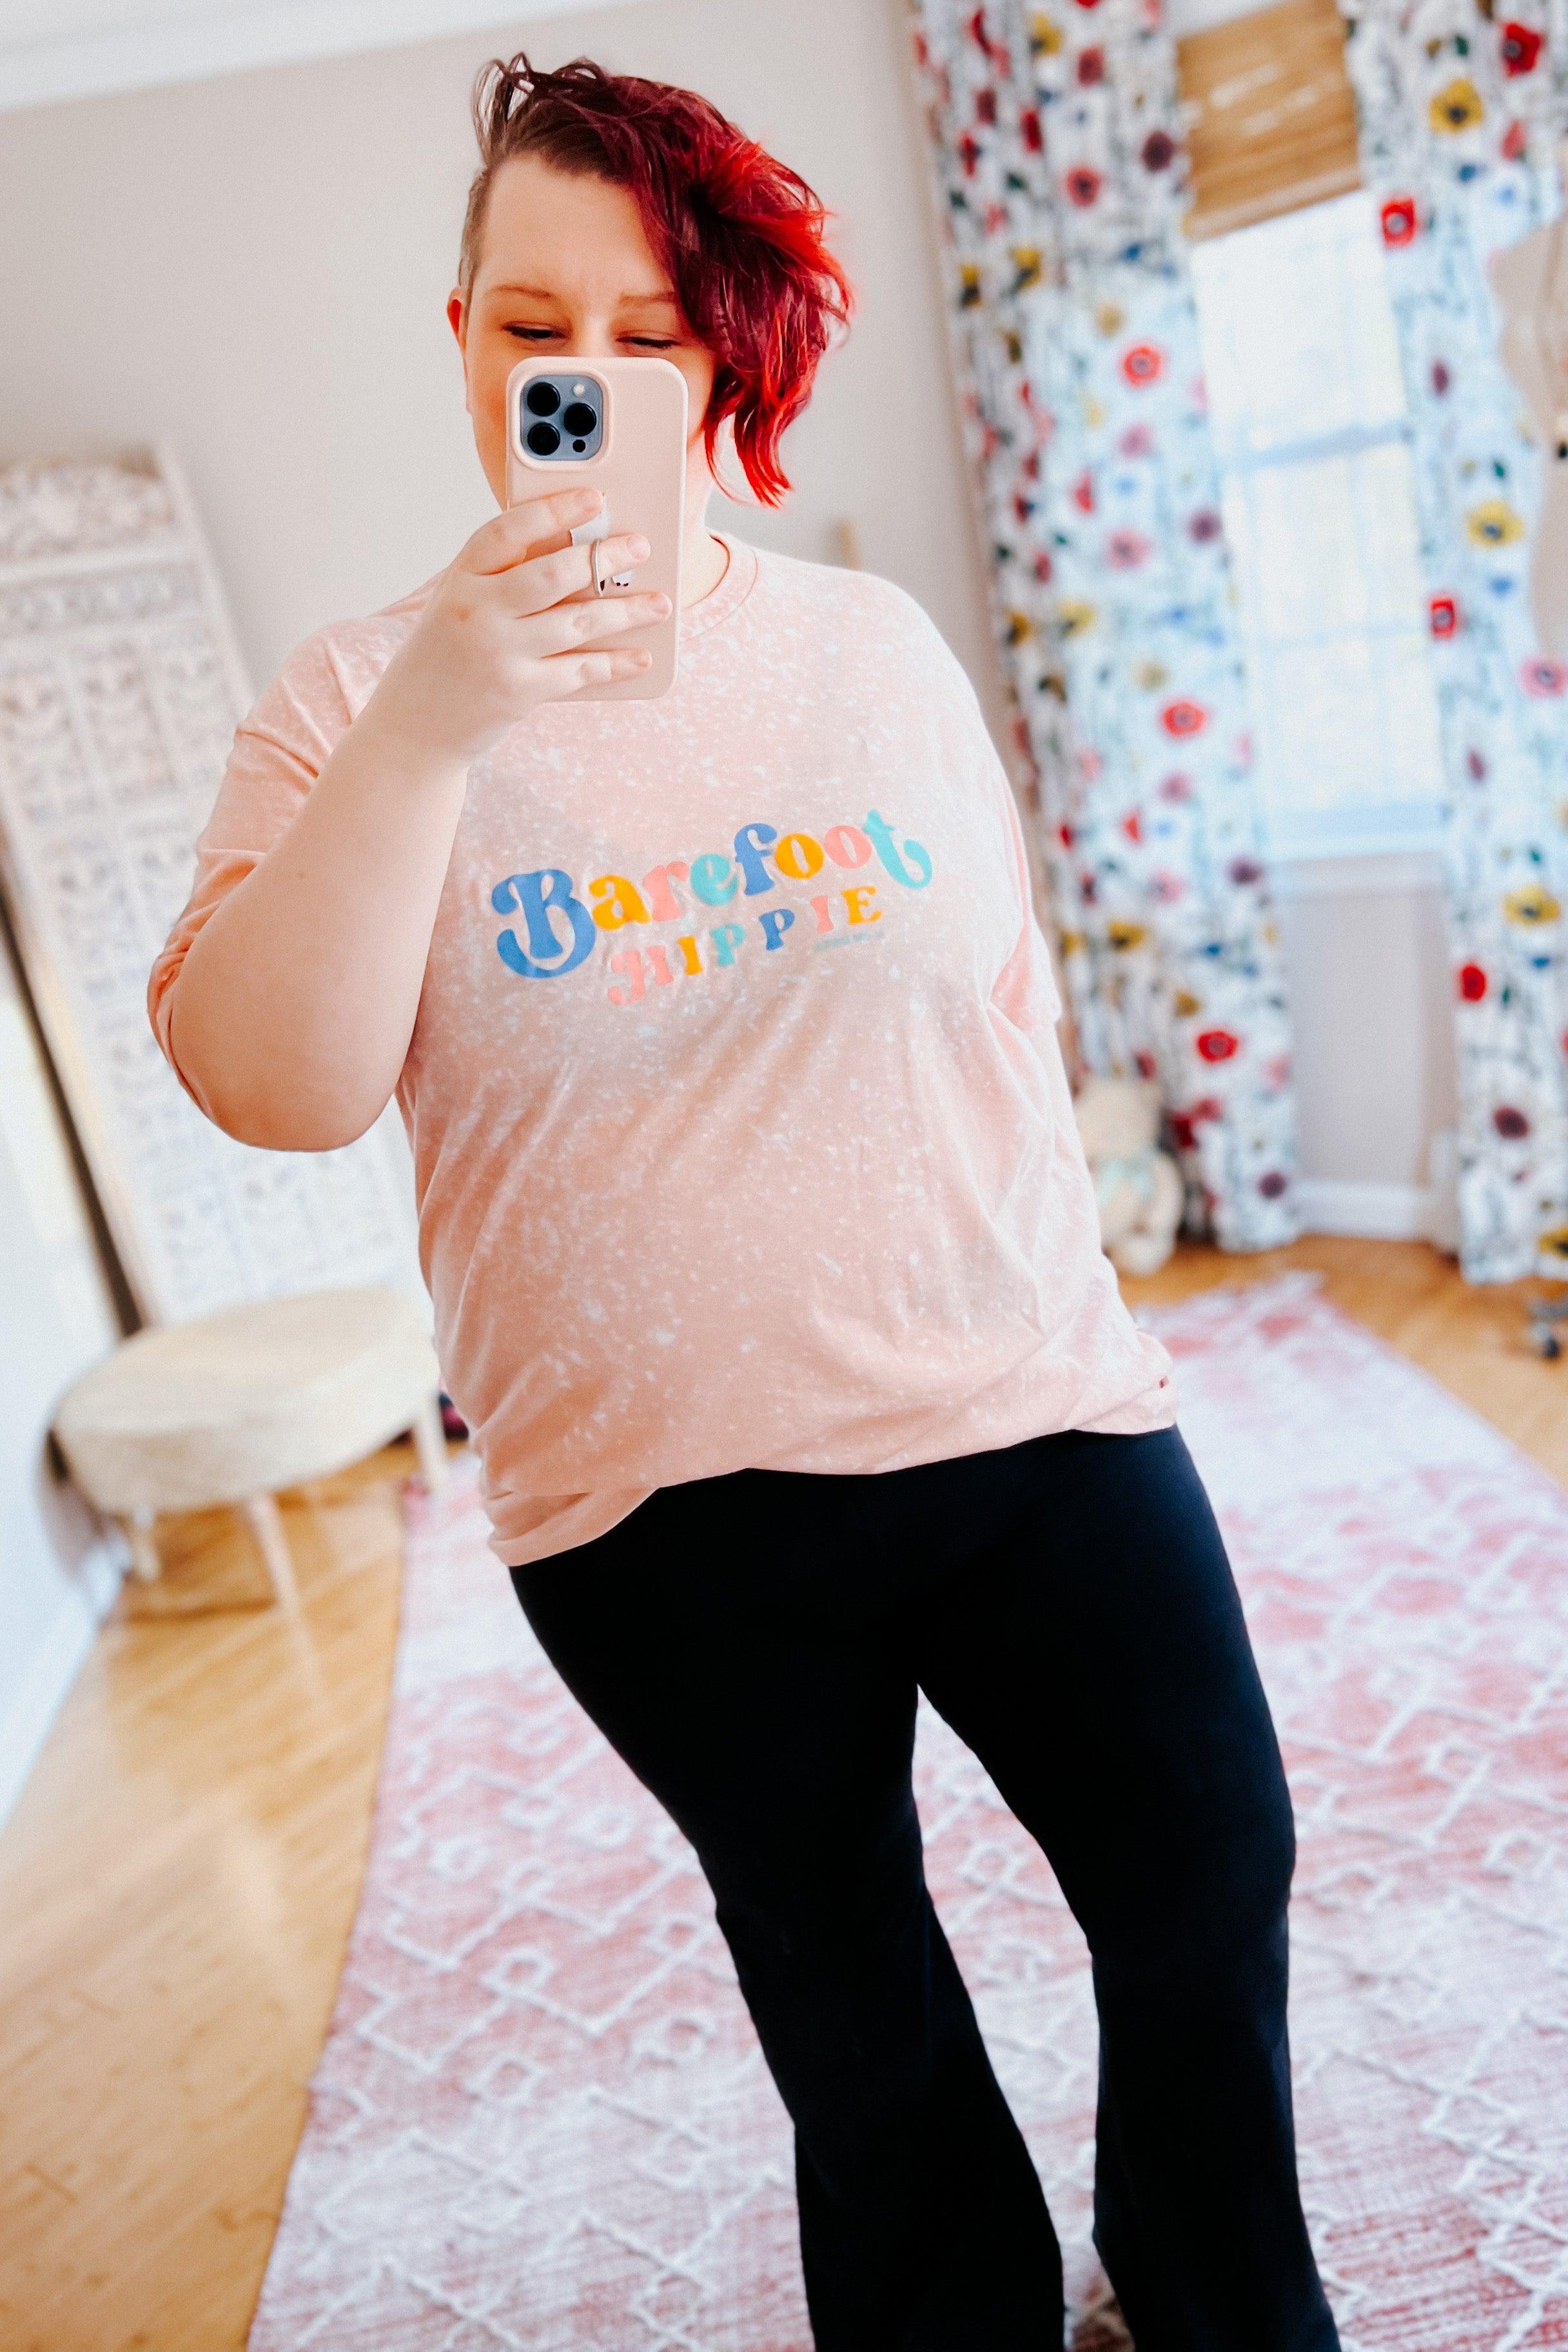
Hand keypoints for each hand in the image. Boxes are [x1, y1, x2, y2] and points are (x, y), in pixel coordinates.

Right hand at [369, 487, 668, 766]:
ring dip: (626, 611)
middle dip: (603, 557)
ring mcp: (498, 653)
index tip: (594, 498)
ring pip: (576, 622)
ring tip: (660, 603)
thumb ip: (503, 577)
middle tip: (640, 547)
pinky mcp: (518, 693)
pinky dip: (615, 664)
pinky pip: (579, 671)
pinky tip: (640, 657)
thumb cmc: (448, 654)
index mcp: (460, 578)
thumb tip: (578, 552)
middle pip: (552, 574)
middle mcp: (476, 612)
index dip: (554, 511)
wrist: (415, 725)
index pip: (507, 531)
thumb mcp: (460, 603)